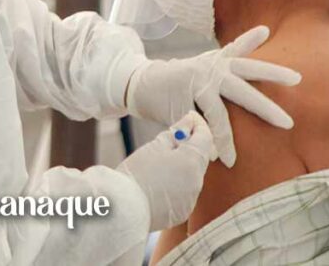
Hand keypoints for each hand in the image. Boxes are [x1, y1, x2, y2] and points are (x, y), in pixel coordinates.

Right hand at [117, 111, 214, 230]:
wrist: (123, 208)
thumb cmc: (136, 173)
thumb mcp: (154, 147)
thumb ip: (175, 134)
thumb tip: (188, 123)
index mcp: (191, 161)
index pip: (205, 137)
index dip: (198, 124)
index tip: (190, 117)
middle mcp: (197, 181)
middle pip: (199, 157)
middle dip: (189, 146)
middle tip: (173, 137)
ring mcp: (191, 199)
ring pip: (192, 176)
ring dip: (183, 166)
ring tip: (160, 162)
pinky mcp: (182, 212)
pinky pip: (185, 193)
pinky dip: (177, 184)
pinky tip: (159, 183)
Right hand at [126, 26, 299, 166]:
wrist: (144, 82)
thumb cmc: (184, 76)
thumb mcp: (210, 60)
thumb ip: (236, 49)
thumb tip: (264, 29)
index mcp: (221, 63)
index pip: (250, 64)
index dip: (273, 71)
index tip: (297, 78)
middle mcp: (211, 71)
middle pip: (243, 90)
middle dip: (266, 108)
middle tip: (288, 123)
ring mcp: (196, 85)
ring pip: (218, 115)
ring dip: (225, 140)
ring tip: (232, 159)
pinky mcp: (180, 100)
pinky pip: (195, 127)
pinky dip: (200, 142)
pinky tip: (209, 157)